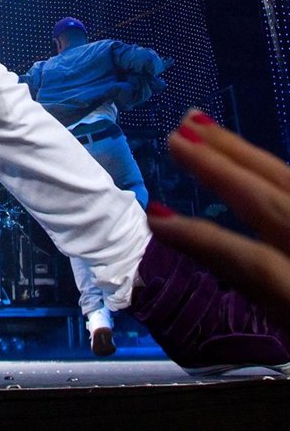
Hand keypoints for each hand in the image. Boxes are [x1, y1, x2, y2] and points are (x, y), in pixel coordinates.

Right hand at [147, 110, 289, 320]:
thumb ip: (254, 304)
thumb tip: (198, 275)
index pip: (252, 263)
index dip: (201, 239)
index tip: (153, 217)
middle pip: (271, 203)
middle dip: (220, 167)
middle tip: (175, 137)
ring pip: (289, 182)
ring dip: (241, 153)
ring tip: (199, 125)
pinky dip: (270, 167)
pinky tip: (249, 156)